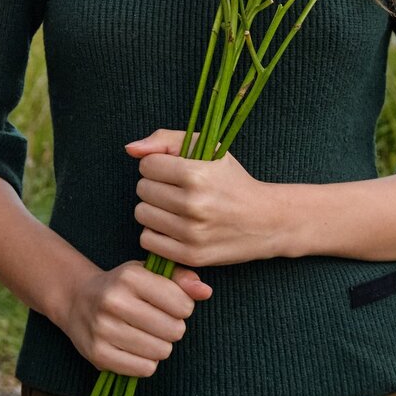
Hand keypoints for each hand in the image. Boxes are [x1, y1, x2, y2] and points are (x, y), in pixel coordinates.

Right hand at [59, 258, 212, 378]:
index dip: (184, 306)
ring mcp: (104, 329)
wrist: (77, 300)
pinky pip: (144, 369)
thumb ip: (180, 278)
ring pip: (160, 352)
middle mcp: (114, 302)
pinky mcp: (98, 355)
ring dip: (161, 346)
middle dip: (174, 327)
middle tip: (160, 321)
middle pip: (173, 330)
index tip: (173, 304)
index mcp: (130, 277)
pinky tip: (137, 348)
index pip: (181, 303)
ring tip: (148, 335)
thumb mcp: (149, 272)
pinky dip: (147, 362)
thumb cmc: (122, 285)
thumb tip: (206, 291)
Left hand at [125, 129, 278, 266]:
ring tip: (174, 207)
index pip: (147, 165)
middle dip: (155, 186)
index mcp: (197, 174)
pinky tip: (174, 226)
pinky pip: (148, 241)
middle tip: (175, 189)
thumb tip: (130, 149)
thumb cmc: (232, 180)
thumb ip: (166, 140)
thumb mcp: (208, 148)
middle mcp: (194, 205)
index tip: (173, 170)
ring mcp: (192, 233)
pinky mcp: (191, 256)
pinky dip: (157, 233)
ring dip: (154, 209)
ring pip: (142, 215)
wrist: (266, 220)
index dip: (158, 165)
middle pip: (142, 190)